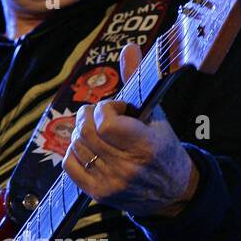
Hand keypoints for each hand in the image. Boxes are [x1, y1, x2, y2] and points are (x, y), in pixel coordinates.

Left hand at [61, 41, 198, 216]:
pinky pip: (69, 164)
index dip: (105, 108)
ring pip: (76, 145)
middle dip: (89, 115)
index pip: (105, 123)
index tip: (118, 108)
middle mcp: (127, 167)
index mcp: (146, 146)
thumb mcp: (156, 115)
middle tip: (101, 114)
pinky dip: (74, 151)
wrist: (171, 192)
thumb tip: (129, 47)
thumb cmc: (163, 147)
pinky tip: (89, 148)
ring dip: (81, 132)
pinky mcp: (98, 194)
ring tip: (97, 131)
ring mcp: (111, 183)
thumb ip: (137, 81)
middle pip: (86, 132)